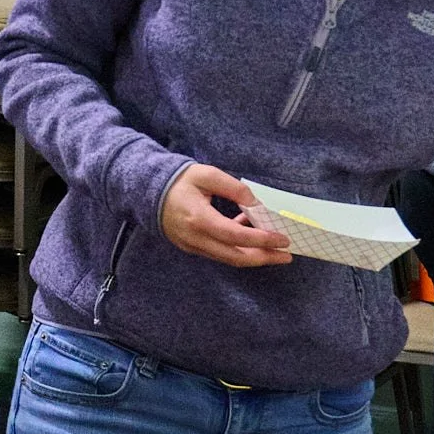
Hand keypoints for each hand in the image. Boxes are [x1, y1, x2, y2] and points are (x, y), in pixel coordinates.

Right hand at [159, 164, 291, 268]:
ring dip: (254, 257)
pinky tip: (252, 238)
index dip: (260, 239)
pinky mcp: (192, 248)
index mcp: (199, 218)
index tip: (282, 239)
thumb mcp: (207, 175)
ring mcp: (193, 246)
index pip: (235, 236)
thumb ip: (234, 188)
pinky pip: (220, 253)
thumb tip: (257, 205)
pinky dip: (239, 250)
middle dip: (263, 257)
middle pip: (235, 256)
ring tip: (275, 252)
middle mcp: (195, 238)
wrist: (148, 192)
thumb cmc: (179, 180)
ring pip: (228, 259)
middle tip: (286, 256)